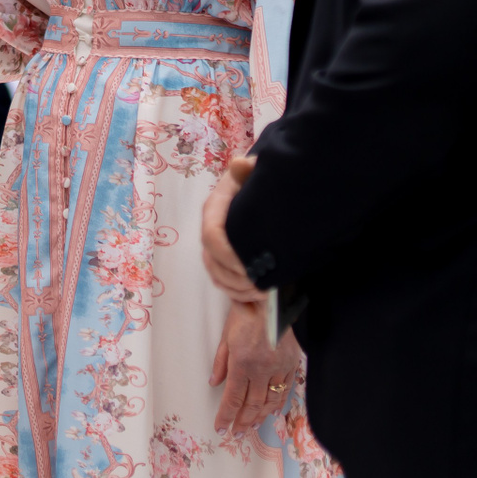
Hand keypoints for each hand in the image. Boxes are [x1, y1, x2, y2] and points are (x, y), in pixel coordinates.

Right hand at [201, 155, 261, 302]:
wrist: (265, 190)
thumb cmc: (261, 180)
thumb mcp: (258, 171)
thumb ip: (249, 170)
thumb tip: (239, 164)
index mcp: (215, 208)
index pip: (211, 235)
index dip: (227, 255)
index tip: (249, 266)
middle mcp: (213, 231)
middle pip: (212, 262)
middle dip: (236, 279)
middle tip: (263, 286)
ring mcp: (220, 250)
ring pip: (219, 278)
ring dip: (239, 291)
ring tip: (265, 295)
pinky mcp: (231, 265)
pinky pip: (229, 288)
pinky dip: (241, 303)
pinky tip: (255, 313)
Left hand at [210, 302, 298, 437]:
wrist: (273, 300)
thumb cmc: (245, 313)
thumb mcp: (226, 335)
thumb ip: (221, 362)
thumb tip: (214, 383)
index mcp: (242, 363)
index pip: (233, 398)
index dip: (226, 416)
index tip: (221, 429)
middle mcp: (261, 369)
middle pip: (251, 404)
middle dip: (242, 421)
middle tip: (237, 434)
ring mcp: (278, 368)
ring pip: (269, 400)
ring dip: (260, 416)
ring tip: (252, 426)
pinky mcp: (291, 363)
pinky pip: (285, 389)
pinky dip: (278, 403)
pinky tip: (272, 411)